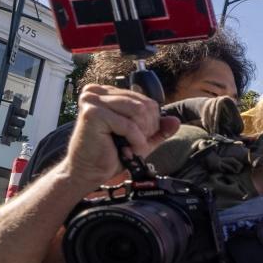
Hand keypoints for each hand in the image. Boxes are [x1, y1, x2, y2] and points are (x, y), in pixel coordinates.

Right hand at [62, 84, 179, 186]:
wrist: (87, 171)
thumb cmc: (110, 154)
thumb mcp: (139, 139)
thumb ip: (157, 129)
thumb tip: (175, 121)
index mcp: (107, 93)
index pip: (145, 100)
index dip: (151, 122)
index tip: (142, 138)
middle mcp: (98, 92)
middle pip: (144, 104)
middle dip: (148, 128)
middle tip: (137, 144)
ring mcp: (93, 100)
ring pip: (138, 111)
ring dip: (141, 134)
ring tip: (133, 147)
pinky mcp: (92, 113)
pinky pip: (128, 124)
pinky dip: (135, 141)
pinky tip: (128, 150)